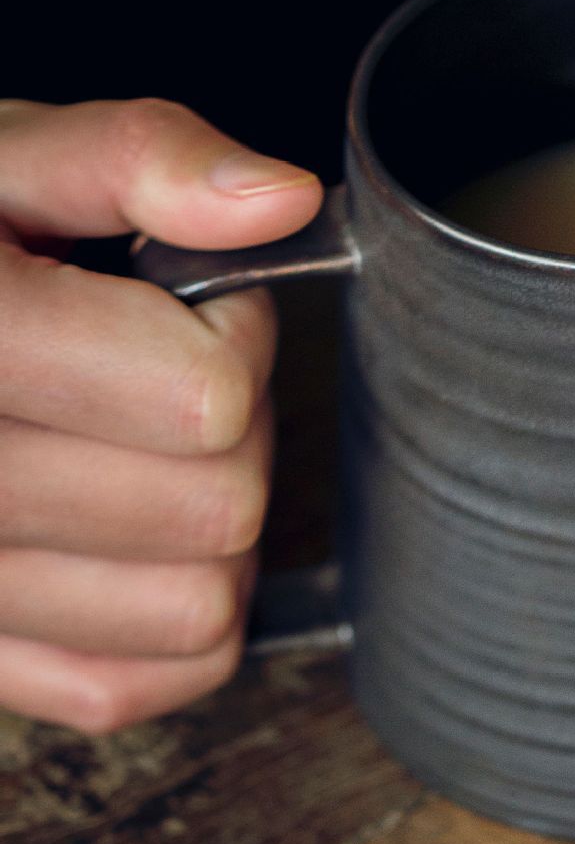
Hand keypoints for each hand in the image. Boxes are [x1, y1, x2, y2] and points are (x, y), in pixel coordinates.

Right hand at [0, 100, 320, 731]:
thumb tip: (279, 202)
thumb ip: (143, 158)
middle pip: (215, 506)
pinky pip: (123, 687)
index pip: (205, 398)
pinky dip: (159, 621)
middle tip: (159, 370)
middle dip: (228, 426)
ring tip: (133, 445)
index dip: (232, 329)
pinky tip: (124, 535)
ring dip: (205, 527)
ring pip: (193, 607)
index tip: (186, 297)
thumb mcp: (4, 157)